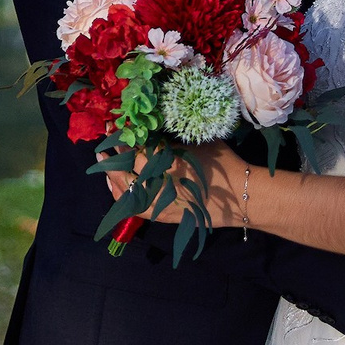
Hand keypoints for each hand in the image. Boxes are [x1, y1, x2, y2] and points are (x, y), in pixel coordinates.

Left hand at [100, 144, 250, 227]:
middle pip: (124, 171)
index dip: (122, 138)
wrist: (240, 196)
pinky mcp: (163, 216)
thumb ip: (169, 138)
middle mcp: (158, 185)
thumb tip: (146, 130)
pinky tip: (117, 187)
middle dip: (112, 157)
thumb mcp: (195, 142)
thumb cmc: (221, 163)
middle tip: (104, 146)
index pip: (134, 150)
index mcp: (166, 162)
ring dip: (112, 177)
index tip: (113, 128)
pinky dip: (122, 197)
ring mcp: (159, 203)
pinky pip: (134, 208)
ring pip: (124, 192)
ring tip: (106, 164)